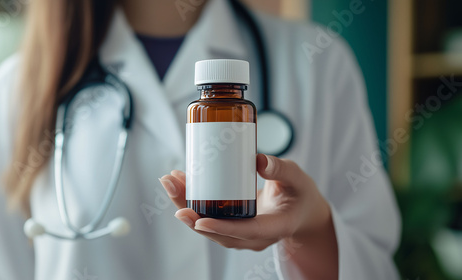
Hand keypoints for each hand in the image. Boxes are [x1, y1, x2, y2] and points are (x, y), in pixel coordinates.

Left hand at [159, 154, 332, 251]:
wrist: (301, 211)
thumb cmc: (300, 194)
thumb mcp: (297, 178)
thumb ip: (281, 169)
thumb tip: (258, 160)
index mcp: (274, 227)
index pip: (245, 232)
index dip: (221, 227)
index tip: (199, 221)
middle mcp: (253, 237)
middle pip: (217, 232)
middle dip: (190, 212)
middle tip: (171, 187)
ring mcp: (241, 234)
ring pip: (209, 227)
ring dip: (186, 206)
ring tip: (170, 182)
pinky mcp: (233, 225)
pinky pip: (209, 219)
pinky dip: (193, 203)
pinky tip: (180, 184)